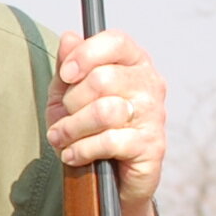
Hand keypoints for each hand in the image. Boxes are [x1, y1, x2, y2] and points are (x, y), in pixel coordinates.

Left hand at [48, 29, 170, 215]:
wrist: (108, 178)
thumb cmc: (88, 129)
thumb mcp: (68, 95)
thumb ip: (68, 65)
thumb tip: (70, 36)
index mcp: (133, 63)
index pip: (116, 42)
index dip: (86, 55)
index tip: (66, 75)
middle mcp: (150, 84)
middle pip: (103, 79)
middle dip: (72, 102)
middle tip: (64, 119)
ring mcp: (154, 115)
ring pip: (105, 111)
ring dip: (73, 128)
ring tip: (61, 139)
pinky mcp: (153, 146)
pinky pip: (110, 141)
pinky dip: (82, 150)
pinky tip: (73, 156)